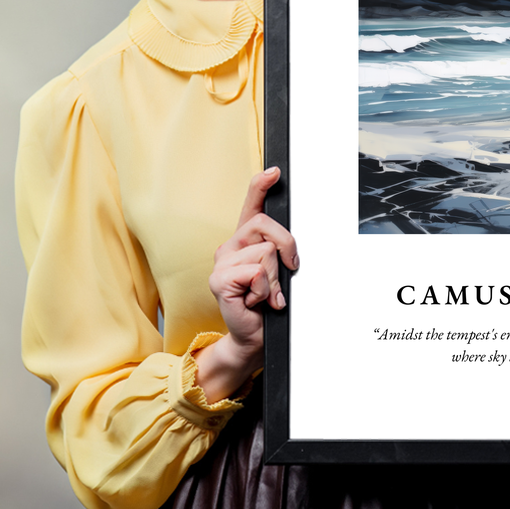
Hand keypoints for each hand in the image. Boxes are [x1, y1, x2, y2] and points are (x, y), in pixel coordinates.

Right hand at [194, 167, 298, 401]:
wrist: (254, 337)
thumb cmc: (267, 304)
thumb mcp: (279, 272)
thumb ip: (280, 252)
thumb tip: (290, 244)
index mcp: (245, 240)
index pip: (251, 205)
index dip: (261, 185)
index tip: (275, 171)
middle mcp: (230, 246)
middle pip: (266, 225)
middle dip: (287, 247)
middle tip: (288, 270)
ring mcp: (222, 262)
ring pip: (266, 252)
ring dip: (275, 278)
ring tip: (266, 294)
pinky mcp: (219, 280)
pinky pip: (256, 272)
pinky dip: (265, 290)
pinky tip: (256, 301)